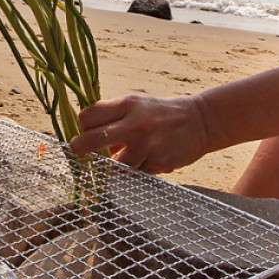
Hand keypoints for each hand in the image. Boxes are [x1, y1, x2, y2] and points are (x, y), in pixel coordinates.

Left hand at [68, 93, 209, 173]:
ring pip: (115, 164)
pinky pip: (137, 173)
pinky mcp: (159, 161)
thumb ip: (112, 118)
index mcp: (127, 105)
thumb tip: (87, 139)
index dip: (83, 127)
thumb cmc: (160, 114)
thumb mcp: (136, 106)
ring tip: (134, 154)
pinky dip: (139, 169)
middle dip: (81, 148)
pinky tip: (152, 157)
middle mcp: (135, 123)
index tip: (85, 132)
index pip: (89, 116)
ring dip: (120, 163)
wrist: (200, 121)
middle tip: (79, 151)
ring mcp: (147, 144)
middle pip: (92, 139)